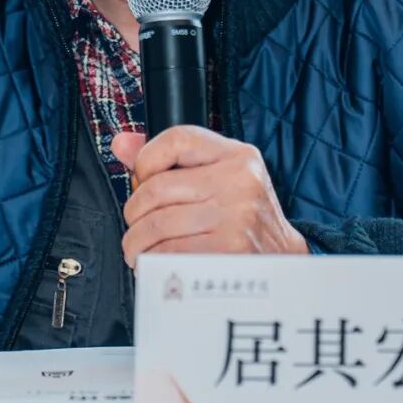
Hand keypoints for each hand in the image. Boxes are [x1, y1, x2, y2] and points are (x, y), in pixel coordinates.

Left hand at [110, 126, 308, 266]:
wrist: (281, 263)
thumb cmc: (242, 218)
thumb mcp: (218, 177)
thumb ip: (168, 159)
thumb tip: (121, 144)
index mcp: (237, 156)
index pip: (177, 139)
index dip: (146, 159)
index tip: (141, 180)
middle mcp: (240, 182)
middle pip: (156, 188)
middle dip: (134, 211)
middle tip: (136, 225)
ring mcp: (237, 217)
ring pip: (156, 225)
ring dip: (136, 243)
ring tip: (139, 250)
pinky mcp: (229, 252)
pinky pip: (168, 254)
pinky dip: (151, 262)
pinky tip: (156, 263)